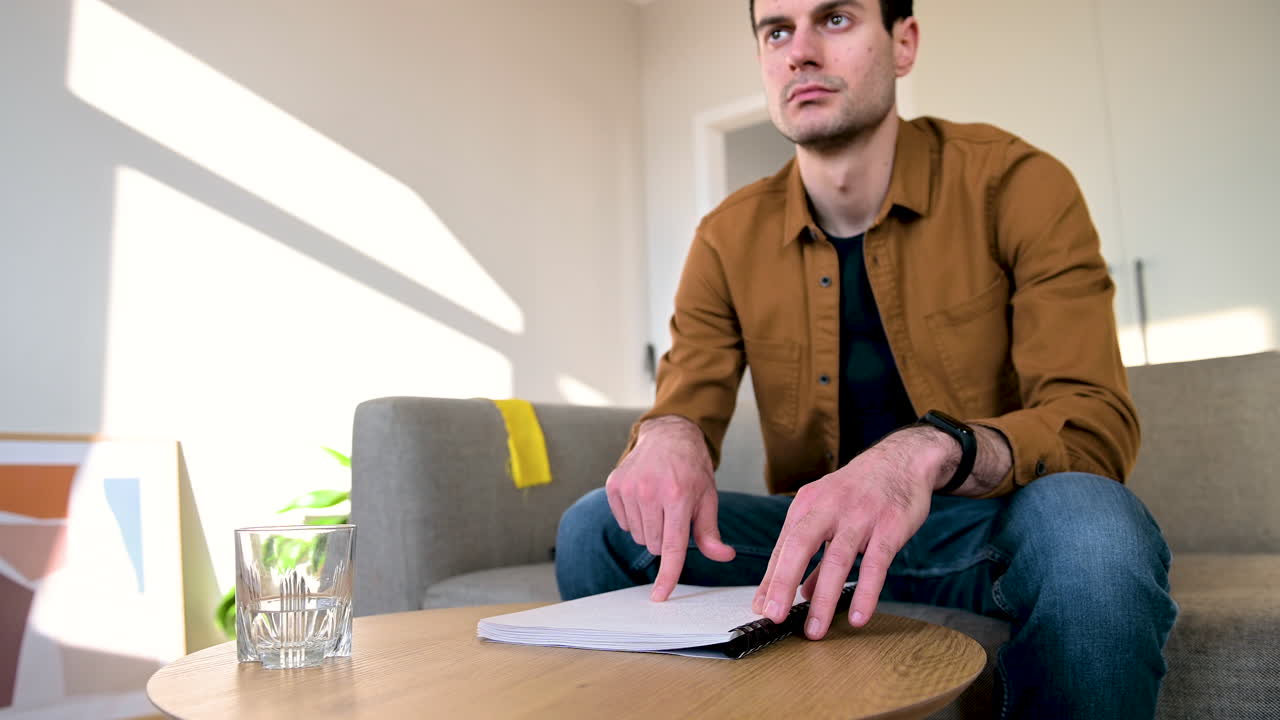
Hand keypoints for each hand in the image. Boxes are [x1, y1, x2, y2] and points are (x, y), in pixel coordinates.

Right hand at [605, 416, 735, 600]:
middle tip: (673, 515)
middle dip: (665, 539)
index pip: (672, 546)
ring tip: (659, 504)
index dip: (668, 575)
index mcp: (678, 496)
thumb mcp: (707, 498)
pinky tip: (644, 498)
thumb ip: (710, 532)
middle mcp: (650, 492)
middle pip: (654, 545)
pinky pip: (623, 523)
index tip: (660, 596)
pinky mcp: (614, 486)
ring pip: (637, 536)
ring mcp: (629, 488)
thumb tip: (724, 556)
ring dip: (649, 529)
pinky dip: (634, 518)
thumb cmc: (691, 469)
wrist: (668, 435)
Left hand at [751, 427, 952, 638]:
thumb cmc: (858, 492)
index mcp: (808, 504)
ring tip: (814, 629)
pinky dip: (865, 592)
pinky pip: (875, 564)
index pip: (784, 546)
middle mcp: (829, 508)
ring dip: (823, 598)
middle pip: (799, 546)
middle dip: (783, 583)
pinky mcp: (889, 526)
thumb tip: (799, 591)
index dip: (771, 579)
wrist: (902, 461)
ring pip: (837, 560)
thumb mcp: (828, 512)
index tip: (761, 608)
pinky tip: (857, 616)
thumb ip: (813, 552)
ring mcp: (860, 516)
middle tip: (773, 616)